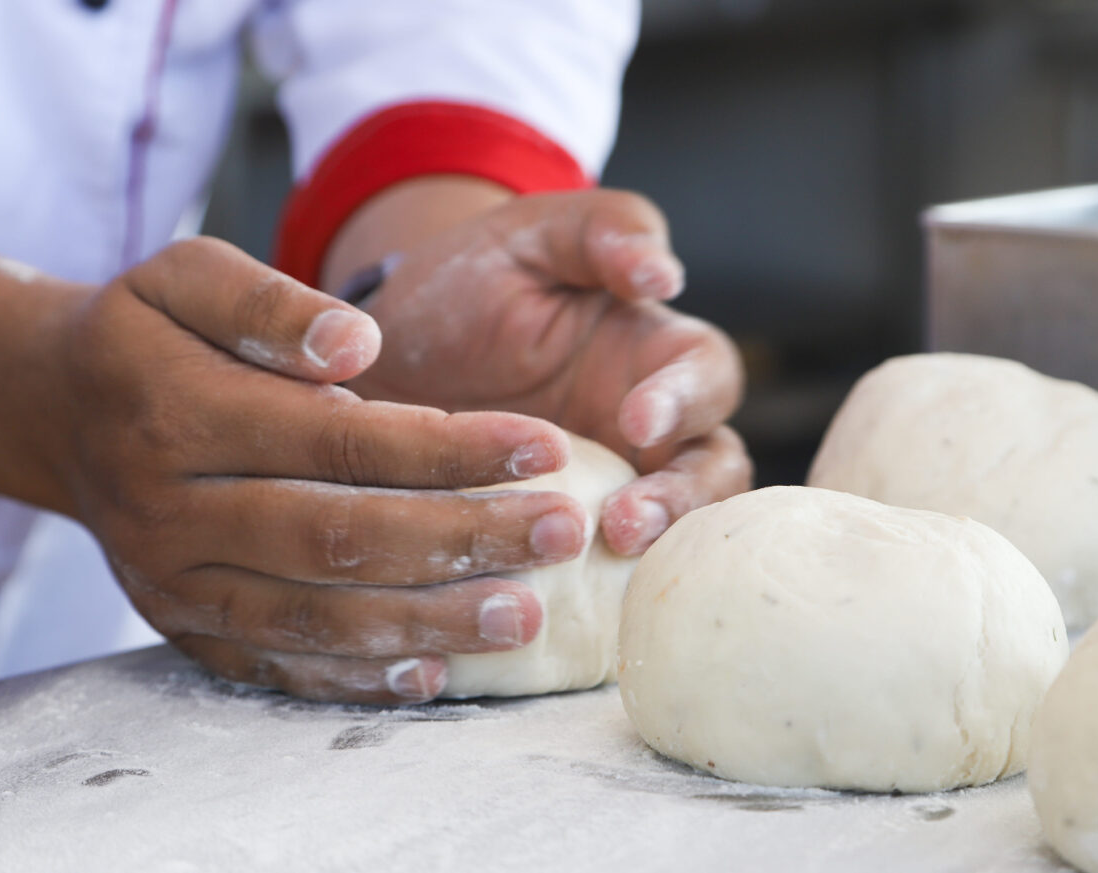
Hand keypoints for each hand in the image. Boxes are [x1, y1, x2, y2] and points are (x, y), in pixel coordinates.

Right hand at [54, 237, 593, 703]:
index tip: (545, 448)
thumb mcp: (185, 274)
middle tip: (563, 535)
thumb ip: (269, 301)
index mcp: (180, 413)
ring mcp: (173, 584)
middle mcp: (172, 511)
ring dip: (428, 624)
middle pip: (338, 538)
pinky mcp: (182, 628)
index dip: (449, 450)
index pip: (339, 441)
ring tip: (525, 618)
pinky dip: (355, 680)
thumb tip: (359, 342)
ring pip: (315, 617)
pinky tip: (435, 674)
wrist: (54, 410)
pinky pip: (275, 667)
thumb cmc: (144, 332)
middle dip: (462, 541)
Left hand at [346, 189, 752, 554]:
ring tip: (598, 561)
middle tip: (624, 525)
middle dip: (681, 501)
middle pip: (710, 473)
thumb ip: (605, 230)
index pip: (707, 379)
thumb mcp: (532, 235)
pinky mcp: (558, 540)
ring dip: (649, 552)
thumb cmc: (473, 277)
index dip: (686, 402)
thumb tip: (665, 274)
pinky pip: (594, 578)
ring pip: (667, 534)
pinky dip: (589, 594)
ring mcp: (608, 491)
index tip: (637, 422)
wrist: (387, 349)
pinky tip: (546, 599)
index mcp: (655, 354)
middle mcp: (649, 433)